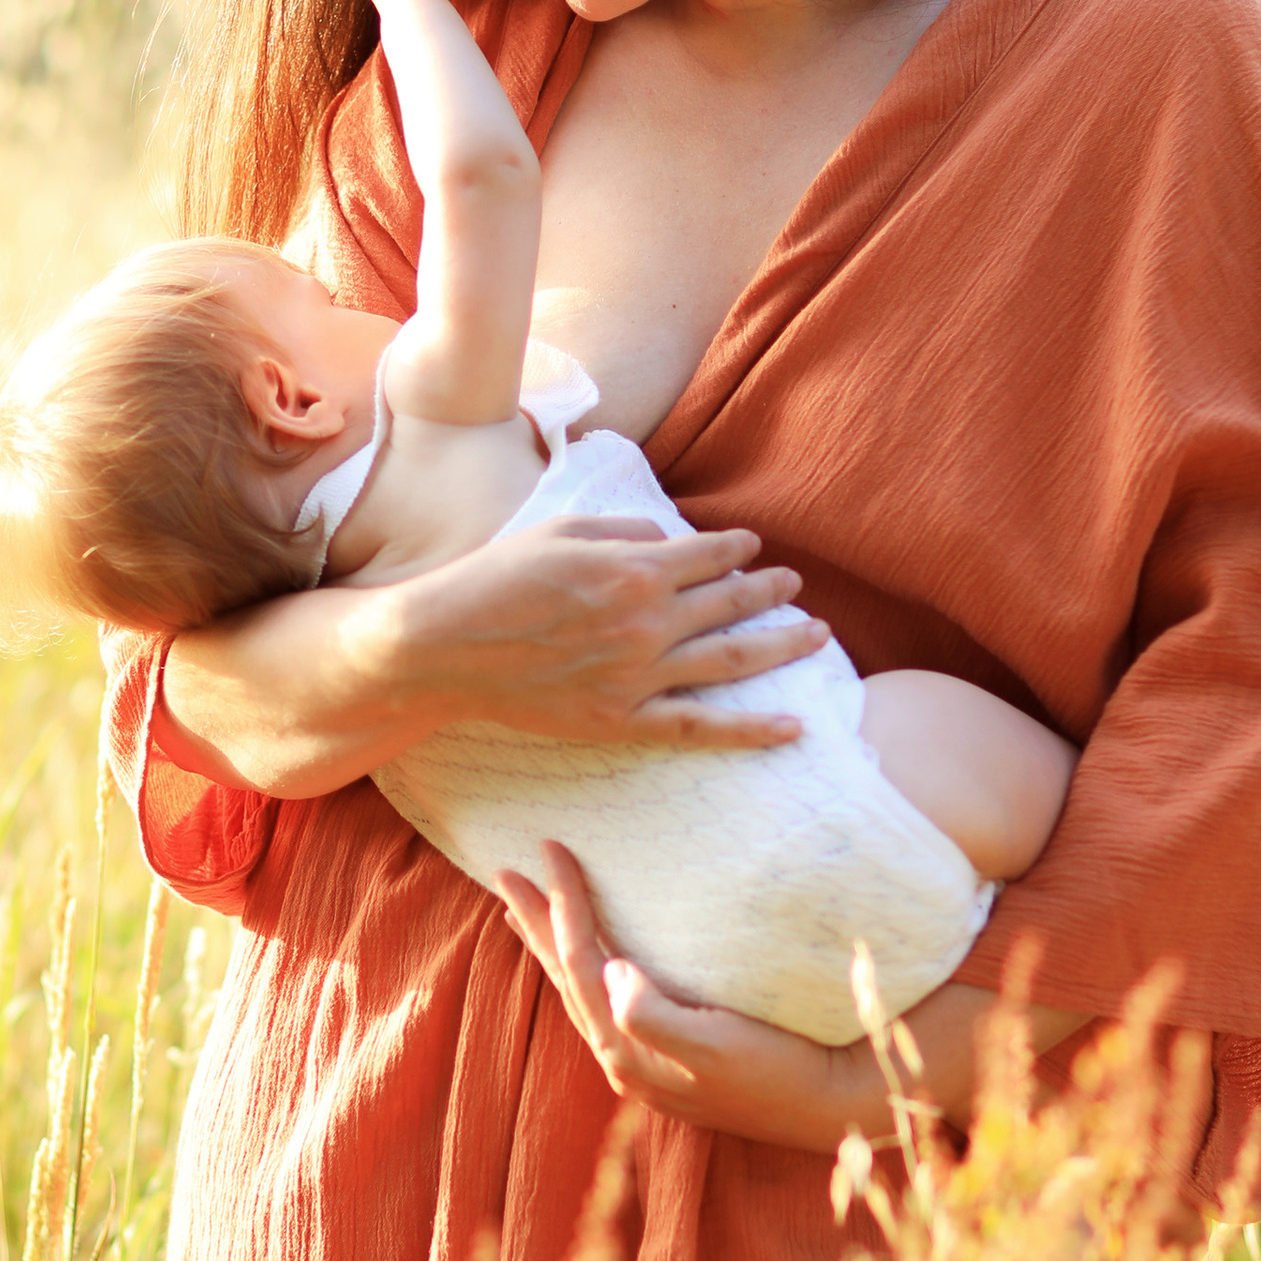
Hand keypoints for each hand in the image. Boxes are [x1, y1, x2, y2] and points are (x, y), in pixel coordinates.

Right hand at [402, 517, 826, 748]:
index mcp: (633, 569)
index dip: (737, 549)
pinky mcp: (622, 720)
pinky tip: (793, 726)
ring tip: (816, 634)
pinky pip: (701, 726)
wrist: (444, 647)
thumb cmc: (495, 580)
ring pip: (731, 660)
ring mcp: (639, 675)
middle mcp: (647, 622)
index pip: (709, 555)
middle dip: (770, 590)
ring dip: (781, 643)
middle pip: (730, 604)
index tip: (752, 548)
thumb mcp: (561, 531)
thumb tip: (671, 542)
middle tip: (794, 584)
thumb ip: (625, 531)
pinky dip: (751, 729)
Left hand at [493, 843, 894, 1152]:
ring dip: (553, 946)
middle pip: (566, 978)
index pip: (581, 964)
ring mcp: (646, 1059)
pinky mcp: (669, 1055)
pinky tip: (590, 959)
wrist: (829, 1104)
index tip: (552, 850)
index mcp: (628, 1050)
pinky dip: (585, 971)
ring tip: (528, 911)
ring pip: (581, 992)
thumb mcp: (717, 1047)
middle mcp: (626, 1058)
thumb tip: (611, 974)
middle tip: (504, 873)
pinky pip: (607, 1003)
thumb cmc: (778, 1071)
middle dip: (535, 924)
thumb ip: (656, 1016)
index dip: (564, 906)